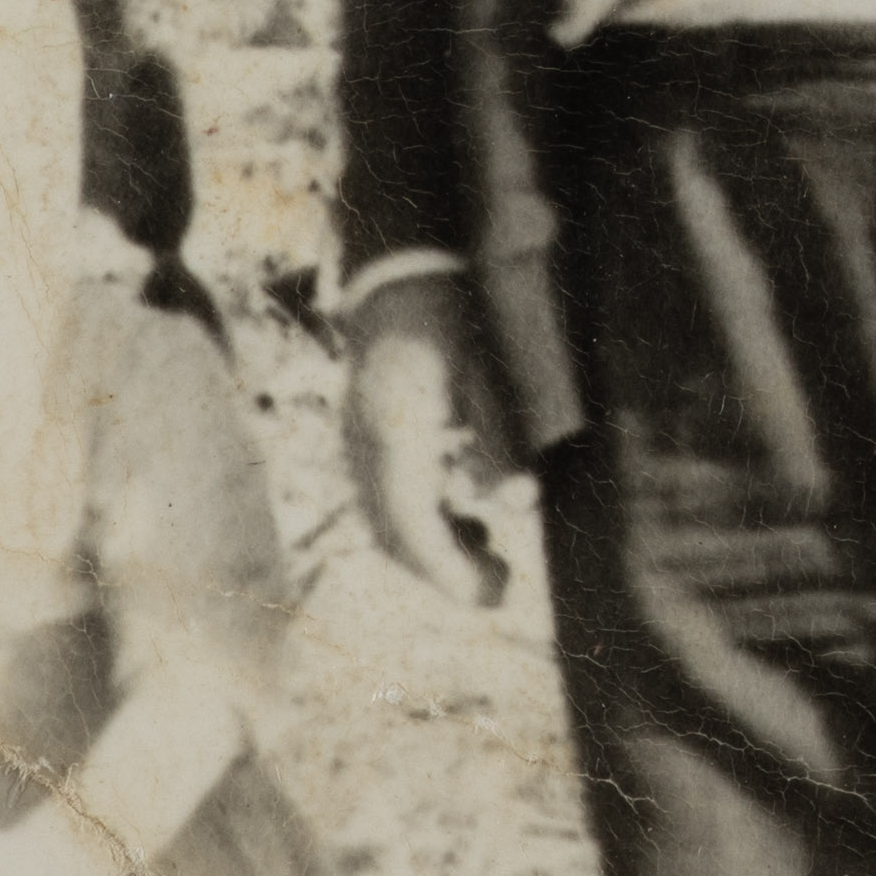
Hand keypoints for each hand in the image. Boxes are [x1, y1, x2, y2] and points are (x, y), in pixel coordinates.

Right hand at [342, 270, 511, 605]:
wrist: (403, 278)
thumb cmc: (455, 322)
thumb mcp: (488, 379)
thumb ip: (498, 442)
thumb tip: (519, 503)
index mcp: (397, 440)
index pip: (413, 530)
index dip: (449, 573)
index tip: (489, 597)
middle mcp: (365, 452)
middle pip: (395, 536)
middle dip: (444, 571)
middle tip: (499, 587)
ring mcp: (356, 446)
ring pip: (386, 522)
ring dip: (433, 549)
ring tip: (488, 556)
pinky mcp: (362, 440)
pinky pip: (382, 499)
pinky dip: (420, 521)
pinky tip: (462, 513)